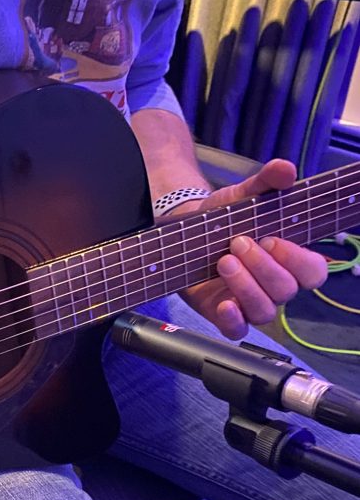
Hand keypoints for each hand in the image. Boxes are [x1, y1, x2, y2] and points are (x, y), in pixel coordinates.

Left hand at [177, 159, 327, 338]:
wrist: (186, 233)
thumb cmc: (223, 219)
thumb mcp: (243, 196)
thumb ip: (266, 182)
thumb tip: (285, 169)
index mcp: (288, 260)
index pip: (313, 272)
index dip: (297, 259)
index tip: (272, 239)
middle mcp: (274, 285)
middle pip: (286, 290)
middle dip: (263, 266)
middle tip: (238, 242)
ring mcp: (250, 302)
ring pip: (264, 310)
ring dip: (245, 286)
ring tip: (224, 261)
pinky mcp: (225, 315)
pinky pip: (238, 330)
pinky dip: (233, 320)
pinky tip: (224, 304)